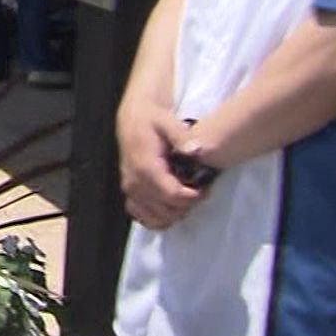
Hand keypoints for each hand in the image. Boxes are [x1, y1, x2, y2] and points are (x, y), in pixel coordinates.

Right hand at [117, 100, 204, 229]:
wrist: (134, 117)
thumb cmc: (153, 119)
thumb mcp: (168, 121)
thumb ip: (182, 137)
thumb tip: (197, 150)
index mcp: (146, 168)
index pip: (172, 195)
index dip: (192, 197)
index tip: (206, 189)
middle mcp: (135, 183)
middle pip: (166, 209)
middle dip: (187, 205)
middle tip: (199, 191)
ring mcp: (130, 190)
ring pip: (156, 217)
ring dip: (175, 213)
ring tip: (187, 198)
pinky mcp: (129, 192)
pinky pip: (142, 216)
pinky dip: (157, 217)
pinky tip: (170, 208)